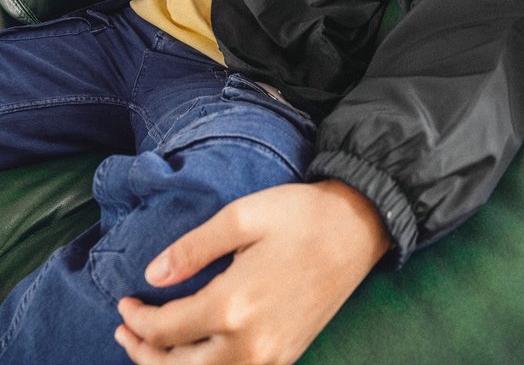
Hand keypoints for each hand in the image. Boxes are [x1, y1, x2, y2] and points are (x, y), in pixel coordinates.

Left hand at [115, 180, 390, 364]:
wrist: (357, 229)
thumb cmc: (299, 216)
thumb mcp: (241, 216)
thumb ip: (192, 248)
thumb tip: (152, 276)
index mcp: (234, 305)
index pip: (167, 330)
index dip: (138, 319)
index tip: (124, 302)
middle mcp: (251, 343)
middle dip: (143, 353)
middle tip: (124, 328)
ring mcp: (272, 357)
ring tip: (149, 346)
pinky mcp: (287, 357)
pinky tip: (195, 353)